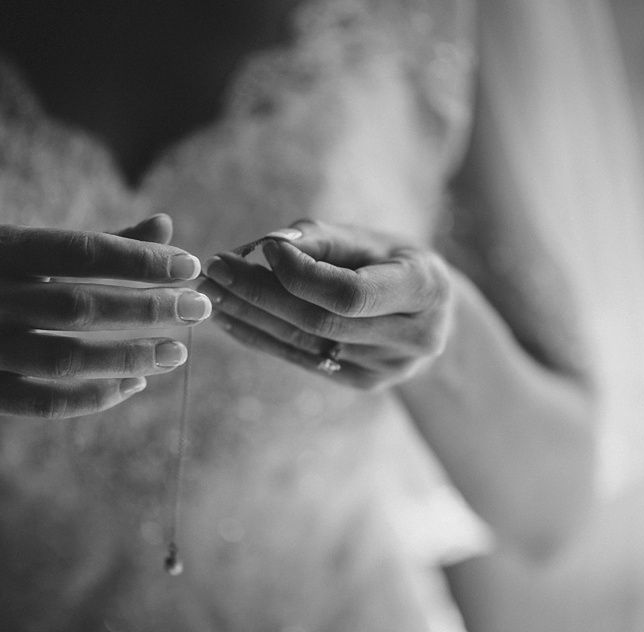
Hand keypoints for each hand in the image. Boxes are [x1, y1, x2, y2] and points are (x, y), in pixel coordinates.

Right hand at [0, 214, 210, 417]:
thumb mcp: (30, 254)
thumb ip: (99, 244)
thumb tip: (166, 225)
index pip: (79, 251)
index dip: (139, 260)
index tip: (190, 267)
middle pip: (76, 307)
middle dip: (147, 309)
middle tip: (199, 310)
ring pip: (62, 359)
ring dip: (129, 357)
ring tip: (178, 353)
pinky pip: (41, 402)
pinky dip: (94, 397)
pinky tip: (136, 385)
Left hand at [198, 220, 452, 389]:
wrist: (431, 313)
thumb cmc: (394, 261)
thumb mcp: (371, 238)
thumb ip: (321, 238)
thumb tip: (265, 245)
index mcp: (425, 289)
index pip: (351, 293)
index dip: (300, 273)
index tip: (258, 248)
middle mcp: (414, 336)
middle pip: (322, 320)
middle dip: (261, 293)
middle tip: (216, 269)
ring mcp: (389, 367)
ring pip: (307, 343)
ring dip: (251, 316)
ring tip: (212, 291)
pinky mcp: (365, 382)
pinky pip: (303, 359)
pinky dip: (262, 338)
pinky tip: (230, 318)